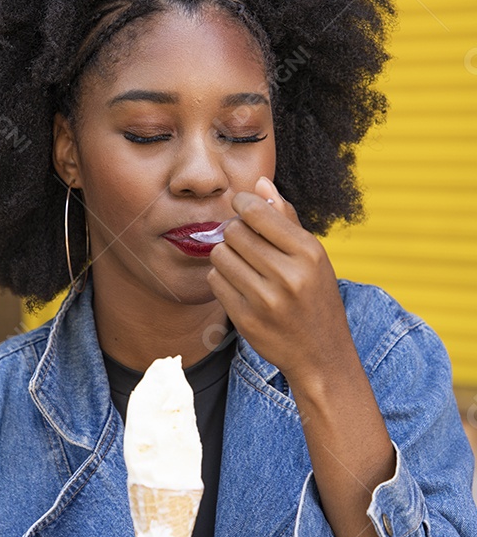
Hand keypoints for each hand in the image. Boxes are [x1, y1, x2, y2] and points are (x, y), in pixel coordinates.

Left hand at [206, 176, 356, 387]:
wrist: (321, 354)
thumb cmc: (316, 297)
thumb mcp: (313, 256)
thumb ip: (285, 218)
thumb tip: (260, 182)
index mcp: (309, 253)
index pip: (258, 212)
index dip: (242, 204)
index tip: (241, 206)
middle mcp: (288, 276)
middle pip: (234, 232)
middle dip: (234, 232)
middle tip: (244, 241)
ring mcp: (266, 301)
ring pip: (220, 255)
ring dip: (226, 255)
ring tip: (243, 264)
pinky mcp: (246, 320)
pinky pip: (216, 281)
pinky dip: (222, 278)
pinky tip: (240, 285)